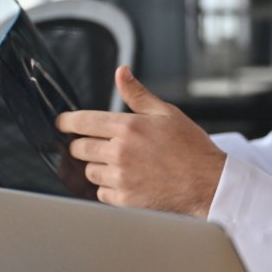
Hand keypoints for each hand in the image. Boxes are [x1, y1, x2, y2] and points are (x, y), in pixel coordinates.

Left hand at [55, 65, 225, 215]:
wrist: (209, 183)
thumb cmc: (191, 148)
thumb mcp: (167, 113)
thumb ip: (138, 94)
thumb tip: (121, 72)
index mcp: (128, 127)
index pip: (82, 122)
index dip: (66, 122)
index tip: (62, 124)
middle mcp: (120, 152)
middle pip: (79, 148)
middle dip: (83, 146)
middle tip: (98, 146)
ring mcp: (121, 177)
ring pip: (89, 172)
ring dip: (97, 168)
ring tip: (120, 165)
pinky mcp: (125, 199)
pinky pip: (101, 193)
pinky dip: (109, 188)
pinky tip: (128, 181)